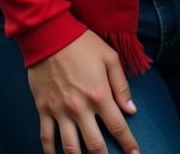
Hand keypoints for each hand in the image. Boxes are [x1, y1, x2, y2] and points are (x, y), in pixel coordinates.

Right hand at [27, 30, 138, 153]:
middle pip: (94, 144)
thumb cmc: (84, 44)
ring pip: (70, 148)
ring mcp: (59, 112)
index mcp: (99, 94)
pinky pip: (46, 138)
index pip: (117, 126)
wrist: (51, 37)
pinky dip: (50, 153)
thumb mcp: (110, 58)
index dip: (127, 143)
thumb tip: (131, 110)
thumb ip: (121, 86)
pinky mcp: (44, 111)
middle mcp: (80, 108)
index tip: (135, 153)